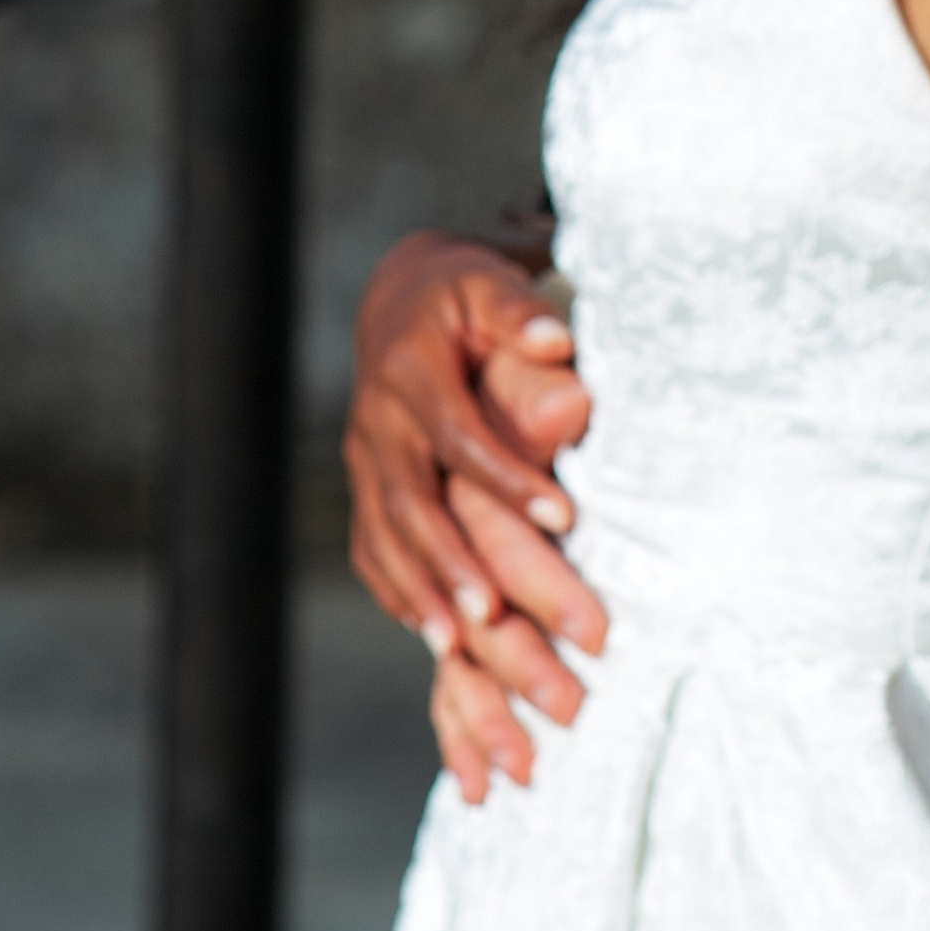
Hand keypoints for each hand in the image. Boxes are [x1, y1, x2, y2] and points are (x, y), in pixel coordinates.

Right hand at [342, 233, 605, 802]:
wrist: (400, 300)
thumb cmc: (464, 296)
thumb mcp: (489, 284)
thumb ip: (519, 311)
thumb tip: (557, 339)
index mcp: (410, 370)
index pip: (459, 435)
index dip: (507, 478)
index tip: (565, 518)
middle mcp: (378, 421)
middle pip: (411, 501)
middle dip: (451, 561)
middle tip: (494, 616)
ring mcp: (364, 458)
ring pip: (385, 535)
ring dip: (419, 591)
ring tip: (457, 645)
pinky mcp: (366, 484)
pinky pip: (371, 546)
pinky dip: (397, 591)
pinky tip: (430, 636)